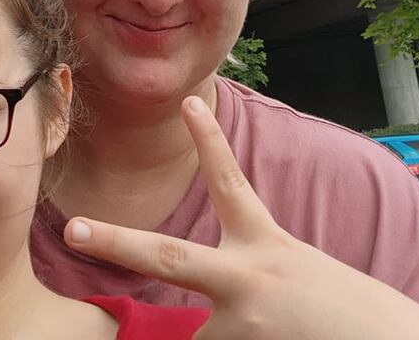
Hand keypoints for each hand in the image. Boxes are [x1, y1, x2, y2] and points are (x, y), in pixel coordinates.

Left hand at [63, 97, 418, 339]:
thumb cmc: (344, 314)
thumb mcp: (296, 275)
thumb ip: (250, 273)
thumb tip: (208, 309)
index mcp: (265, 246)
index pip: (231, 183)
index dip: (209, 141)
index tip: (188, 102)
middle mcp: (247, 276)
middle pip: (166, 255)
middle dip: (116, 243)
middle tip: (74, 230)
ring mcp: (243, 319)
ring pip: (199, 336)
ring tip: (271, 333)